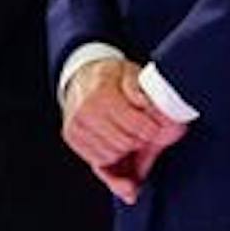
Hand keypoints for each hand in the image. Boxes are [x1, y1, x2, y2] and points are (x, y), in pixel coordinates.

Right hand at [62, 59, 185, 203]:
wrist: (81, 78)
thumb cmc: (109, 76)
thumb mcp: (127, 71)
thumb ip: (137, 87)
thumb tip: (145, 103)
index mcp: (102, 94)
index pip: (134, 124)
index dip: (150, 130)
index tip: (156, 129)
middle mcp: (85, 113)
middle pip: (124, 143)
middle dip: (139, 141)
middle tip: (145, 133)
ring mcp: (76, 128)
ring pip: (112, 155)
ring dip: (126, 150)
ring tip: (130, 135)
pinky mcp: (73, 139)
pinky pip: (98, 160)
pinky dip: (112, 156)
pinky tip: (117, 142)